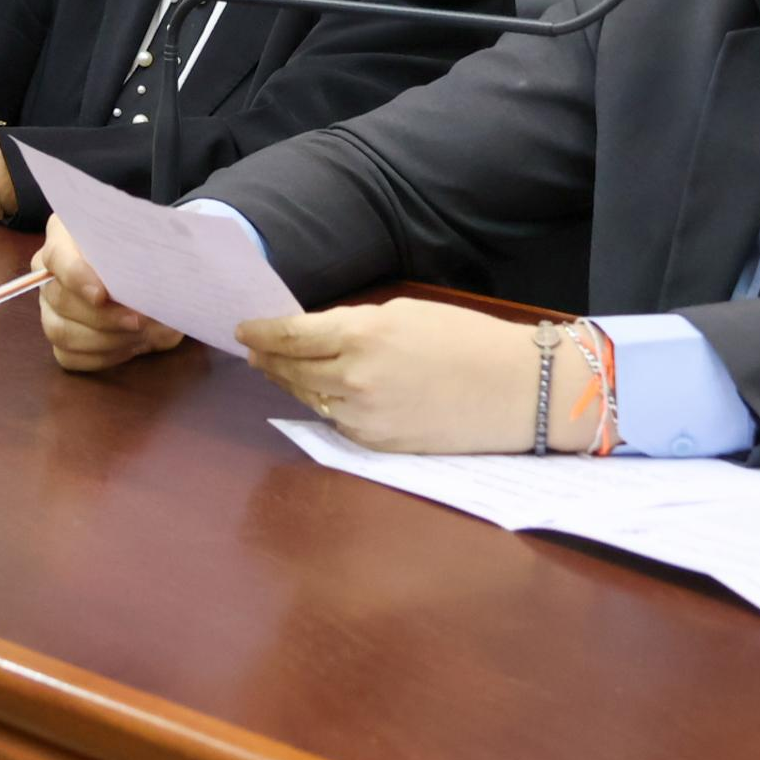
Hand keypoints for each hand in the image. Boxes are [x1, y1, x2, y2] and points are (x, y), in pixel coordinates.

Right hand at [38, 218, 183, 370]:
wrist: (147, 270)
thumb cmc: (143, 252)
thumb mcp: (148, 249)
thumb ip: (148, 266)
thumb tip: (156, 306)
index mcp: (64, 237)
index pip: (56, 256)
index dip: (76, 277)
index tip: (102, 294)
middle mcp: (49, 273)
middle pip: (59, 299)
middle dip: (102, 317)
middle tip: (139, 320)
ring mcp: (49, 307)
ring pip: (59, 332)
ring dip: (105, 340)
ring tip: (141, 336)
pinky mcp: (59, 335)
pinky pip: (68, 356)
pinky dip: (103, 356)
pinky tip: (130, 346)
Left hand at [236, 300, 545, 452]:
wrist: (516, 391)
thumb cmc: (467, 340)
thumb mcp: (404, 313)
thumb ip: (354, 324)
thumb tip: (318, 334)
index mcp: (360, 336)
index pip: (290, 336)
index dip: (261, 333)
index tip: (243, 329)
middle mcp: (353, 379)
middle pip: (290, 371)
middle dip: (268, 359)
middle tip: (254, 351)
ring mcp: (363, 418)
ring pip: (308, 399)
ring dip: (291, 384)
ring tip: (279, 371)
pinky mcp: (377, 445)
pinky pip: (336, 422)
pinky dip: (324, 406)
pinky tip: (320, 395)